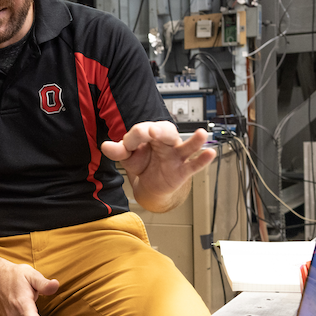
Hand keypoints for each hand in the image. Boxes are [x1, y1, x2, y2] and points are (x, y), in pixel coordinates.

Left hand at [101, 121, 215, 210]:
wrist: (151, 185)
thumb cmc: (143, 163)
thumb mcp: (128, 157)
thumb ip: (117, 151)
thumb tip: (105, 146)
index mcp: (151, 134)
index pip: (141, 132)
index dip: (132, 139)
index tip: (125, 146)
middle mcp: (165, 142)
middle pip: (165, 132)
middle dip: (158, 131)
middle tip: (151, 131)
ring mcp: (176, 156)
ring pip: (186, 146)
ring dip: (194, 140)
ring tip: (201, 133)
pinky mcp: (183, 170)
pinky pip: (194, 165)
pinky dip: (202, 160)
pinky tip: (210, 153)